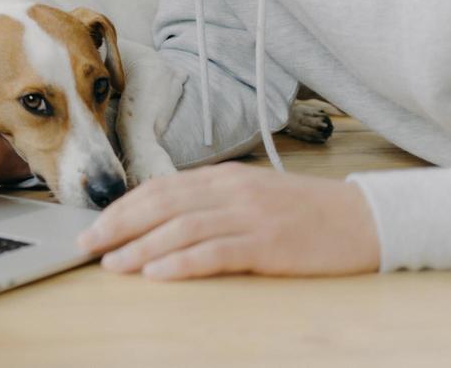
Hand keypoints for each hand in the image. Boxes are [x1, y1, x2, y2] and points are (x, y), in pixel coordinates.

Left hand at [79, 162, 379, 278]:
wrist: (363, 219)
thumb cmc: (303, 212)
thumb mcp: (250, 194)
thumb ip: (209, 200)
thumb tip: (160, 216)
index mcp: (222, 177)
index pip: (159, 187)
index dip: (123, 206)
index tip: (94, 223)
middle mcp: (230, 191)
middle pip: (161, 204)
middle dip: (119, 224)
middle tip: (88, 243)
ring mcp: (248, 216)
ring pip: (181, 228)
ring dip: (140, 246)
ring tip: (113, 264)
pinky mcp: (267, 245)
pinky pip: (215, 252)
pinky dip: (181, 262)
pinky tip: (157, 273)